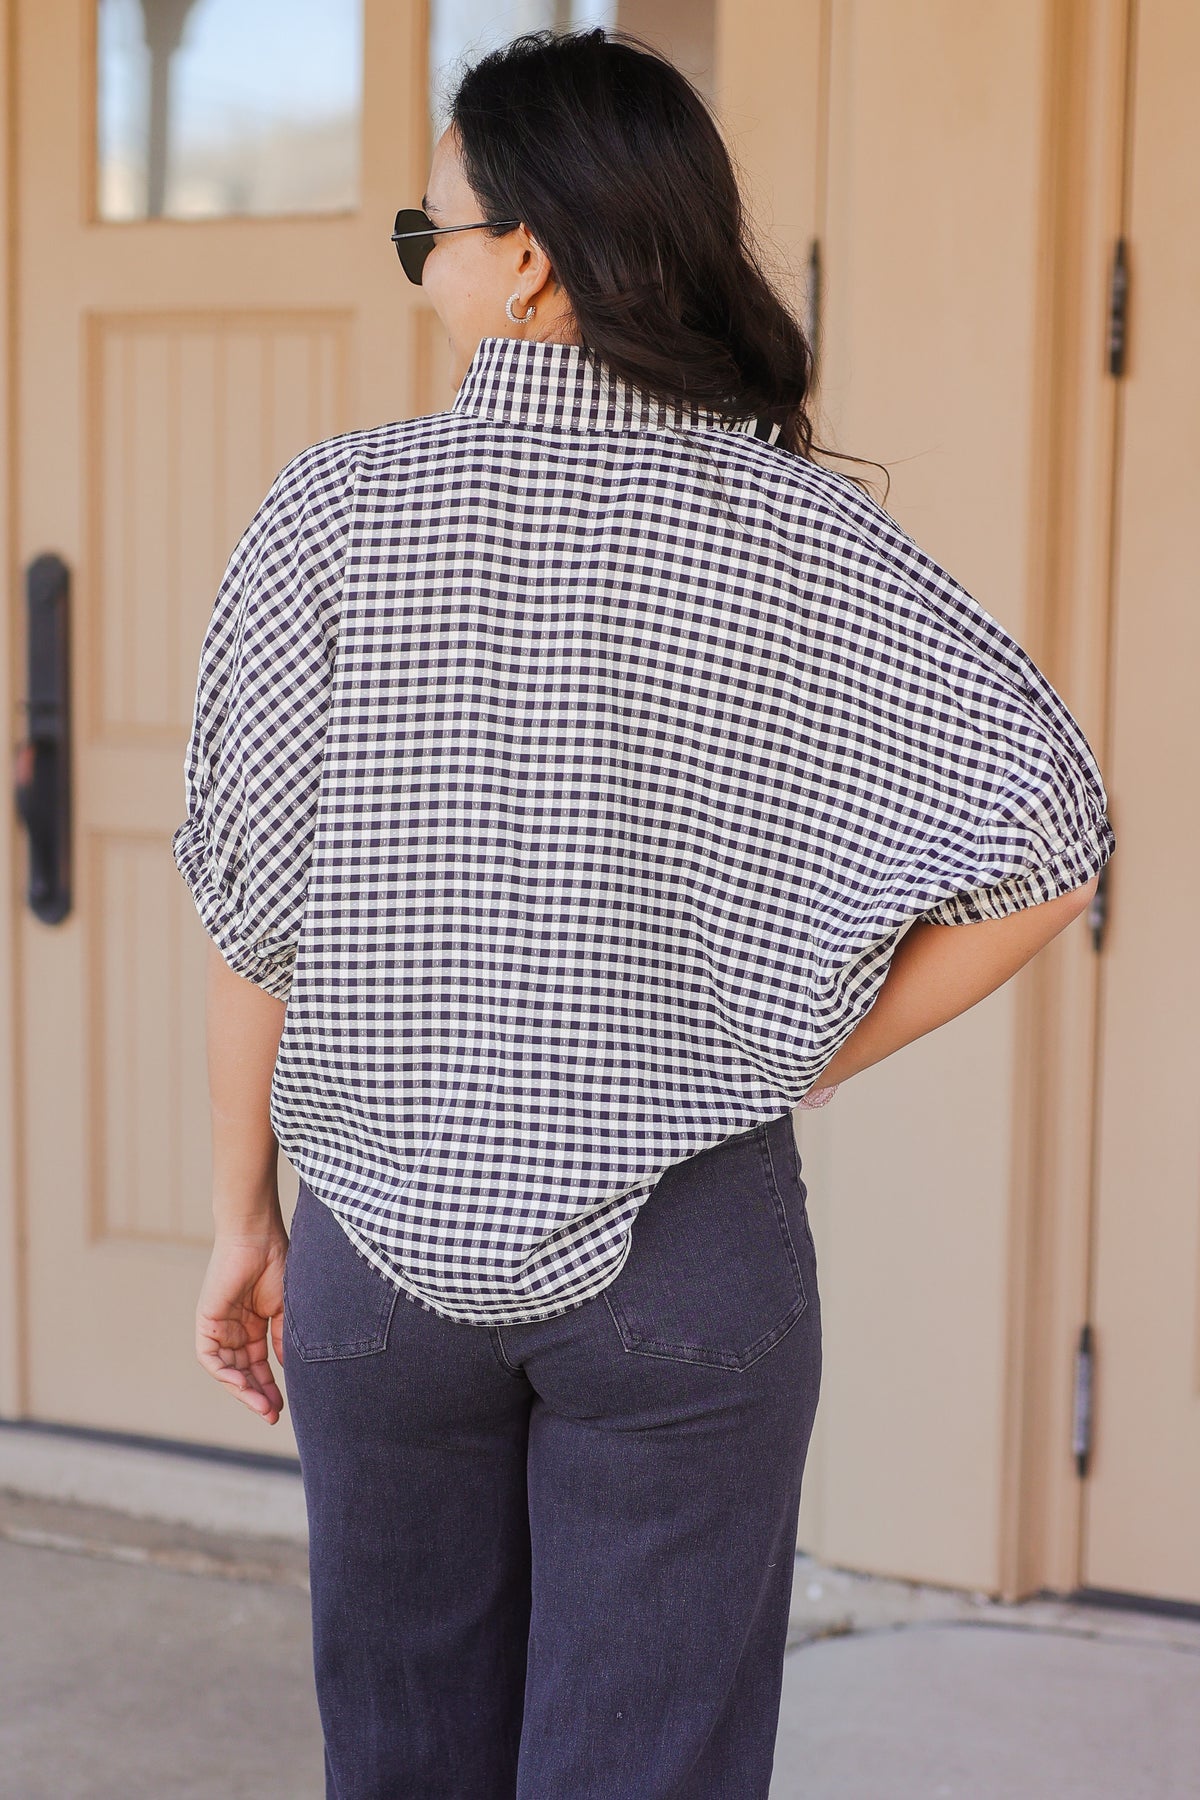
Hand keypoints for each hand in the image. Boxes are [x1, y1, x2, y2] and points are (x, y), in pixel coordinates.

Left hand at [195, 1224, 288, 1424]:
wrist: (258, 1236)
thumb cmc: (277, 1263)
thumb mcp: (285, 1310)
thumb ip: (283, 1340)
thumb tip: (289, 1370)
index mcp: (254, 1325)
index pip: (259, 1365)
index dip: (270, 1387)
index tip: (283, 1408)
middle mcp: (236, 1329)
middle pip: (243, 1372)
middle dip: (257, 1395)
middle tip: (272, 1414)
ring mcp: (220, 1326)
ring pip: (227, 1370)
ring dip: (243, 1390)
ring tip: (262, 1406)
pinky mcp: (206, 1321)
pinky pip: (210, 1358)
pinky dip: (225, 1374)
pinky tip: (243, 1386)